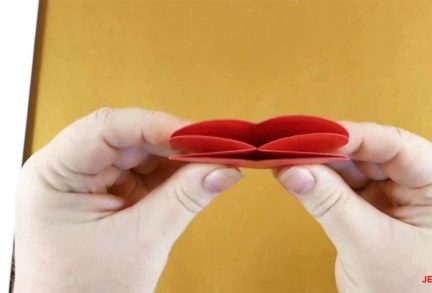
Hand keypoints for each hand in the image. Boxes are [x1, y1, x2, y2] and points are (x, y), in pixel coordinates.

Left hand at [14, 108, 242, 291]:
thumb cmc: (84, 292)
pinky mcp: (110, 192)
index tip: (198, 134)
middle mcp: (69, 169)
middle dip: (174, 143)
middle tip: (216, 149)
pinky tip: (196, 177)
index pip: (106, 129)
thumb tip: (224, 169)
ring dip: (178, 159)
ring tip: (212, 165)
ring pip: (142, 152)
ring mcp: (90, 180)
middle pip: (128, 138)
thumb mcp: (139, 242)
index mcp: (54, 174)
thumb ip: (183, 199)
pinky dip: (173, 175)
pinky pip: (146, 172)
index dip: (155, 125)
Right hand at [275, 122, 431, 291]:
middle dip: (331, 151)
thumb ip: (331, 204)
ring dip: (322, 167)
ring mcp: (400, 202)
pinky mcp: (378, 215)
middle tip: (292, 145)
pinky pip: (348, 191)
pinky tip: (298, 177)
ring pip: (356, 171)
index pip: (398, 146)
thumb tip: (292, 169)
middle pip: (373, 155)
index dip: (354, 136)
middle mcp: (425, 189)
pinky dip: (323, 186)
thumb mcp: (371, 248)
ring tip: (287, 160)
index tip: (314, 133)